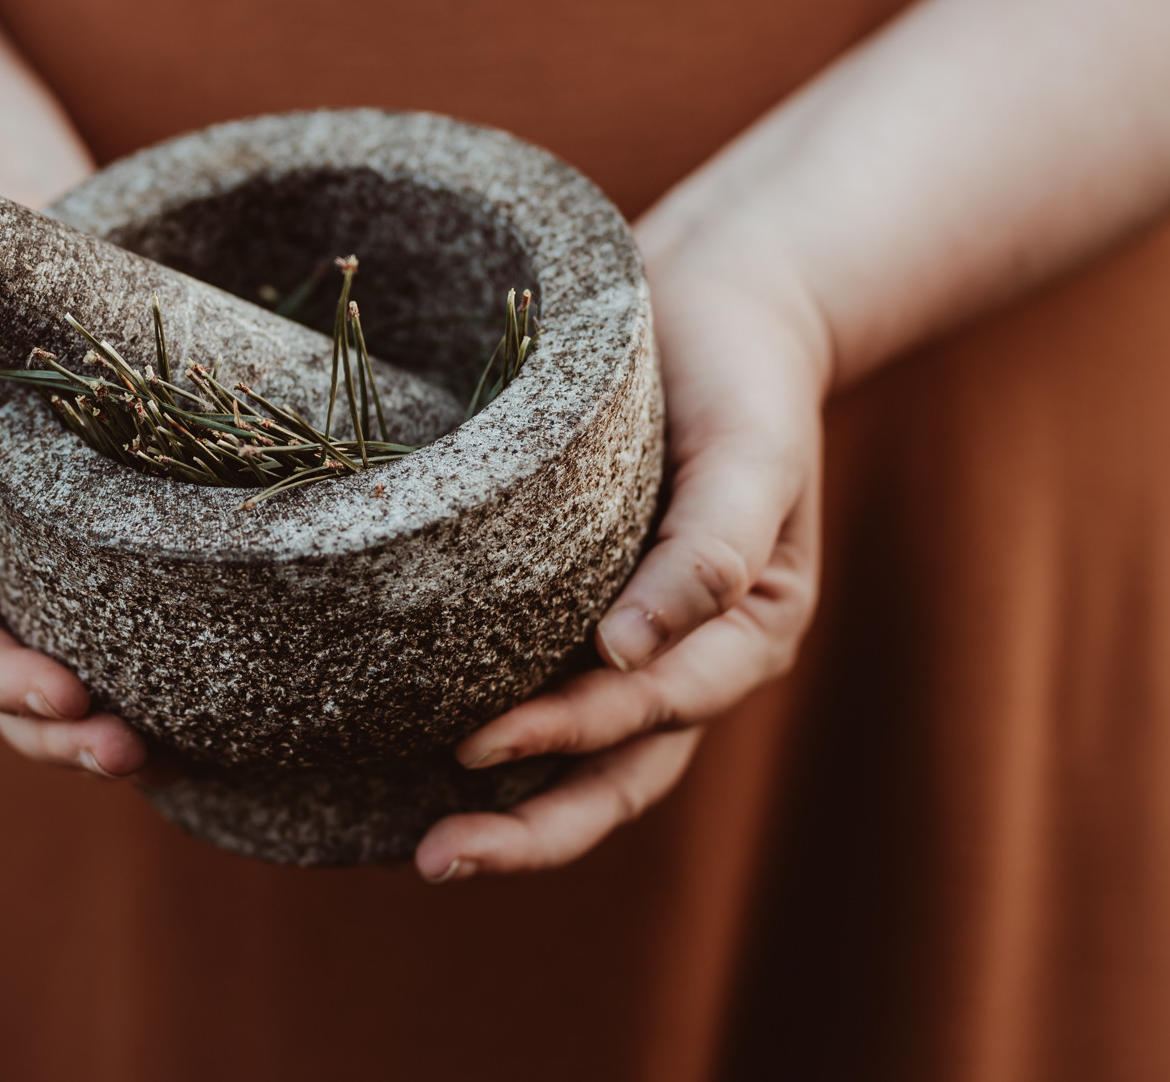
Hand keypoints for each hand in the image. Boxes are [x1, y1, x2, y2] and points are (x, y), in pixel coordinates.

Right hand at [0, 290, 148, 777]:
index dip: (0, 677)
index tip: (63, 692)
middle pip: (4, 685)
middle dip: (60, 730)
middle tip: (123, 750)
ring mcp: (26, 575)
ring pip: (56, 680)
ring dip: (98, 730)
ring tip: (152, 757)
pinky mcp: (91, 554)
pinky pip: (114, 630)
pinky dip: (148, 683)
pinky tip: (198, 721)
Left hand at [415, 221, 830, 879]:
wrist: (716, 308)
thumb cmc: (739, 375)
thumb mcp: (749, 449)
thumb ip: (711, 547)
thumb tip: (628, 652)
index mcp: (749, 629)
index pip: (656, 708)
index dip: (571, 732)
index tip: (479, 743)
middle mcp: (694, 658)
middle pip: (621, 774)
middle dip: (535, 830)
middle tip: (436, 860)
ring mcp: (641, 648)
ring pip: (586, 762)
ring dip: (517, 815)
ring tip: (428, 854)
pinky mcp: (585, 616)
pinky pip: (547, 695)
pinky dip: (505, 745)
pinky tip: (420, 766)